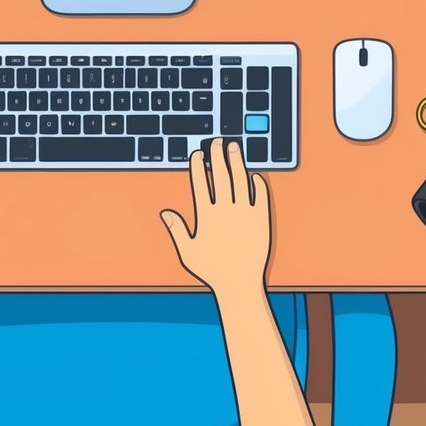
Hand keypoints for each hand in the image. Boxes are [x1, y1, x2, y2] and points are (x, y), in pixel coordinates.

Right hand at [160, 138, 271, 298]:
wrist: (239, 284)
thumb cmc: (212, 270)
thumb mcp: (188, 251)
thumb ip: (177, 229)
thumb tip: (165, 212)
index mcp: (206, 216)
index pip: (200, 182)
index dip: (198, 165)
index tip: (198, 153)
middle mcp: (225, 210)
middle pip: (220, 175)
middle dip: (217, 155)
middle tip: (217, 141)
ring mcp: (244, 213)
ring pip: (240, 179)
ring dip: (237, 161)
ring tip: (234, 148)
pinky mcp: (261, 219)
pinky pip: (260, 195)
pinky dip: (257, 183)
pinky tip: (254, 175)